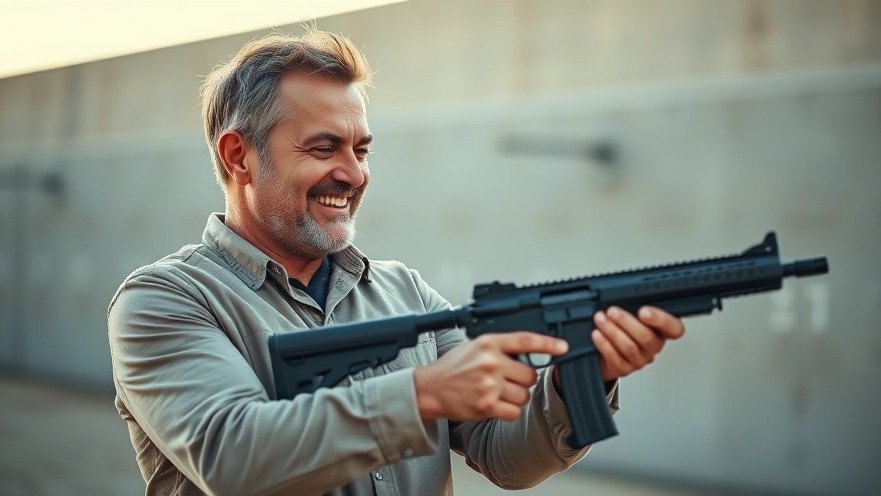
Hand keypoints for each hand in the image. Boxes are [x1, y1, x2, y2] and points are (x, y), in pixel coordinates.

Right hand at [413, 332, 567, 421]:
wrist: (430, 388)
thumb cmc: (453, 367)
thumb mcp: (475, 346)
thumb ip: (501, 347)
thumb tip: (531, 352)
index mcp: (489, 343)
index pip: (526, 340)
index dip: (548, 344)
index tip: (563, 347)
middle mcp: (491, 362)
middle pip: (530, 374)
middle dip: (523, 379)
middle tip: (508, 380)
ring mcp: (489, 385)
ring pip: (524, 395)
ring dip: (516, 397)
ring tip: (498, 392)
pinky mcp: (487, 406)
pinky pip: (515, 411)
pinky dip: (509, 411)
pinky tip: (496, 405)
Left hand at [591, 306, 684, 381]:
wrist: (604, 350)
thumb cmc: (620, 328)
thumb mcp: (629, 313)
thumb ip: (632, 306)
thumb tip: (623, 295)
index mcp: (660, 330)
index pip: (674, 328)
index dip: (662, 320)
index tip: (643, 311)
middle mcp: (653, 346)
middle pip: (647, 337)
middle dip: (627, 322)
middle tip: (613, 311)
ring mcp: (640, 359)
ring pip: (630, 347)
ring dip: (612, 331)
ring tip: (600, 319)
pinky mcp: (624, 368)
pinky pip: (615, 357)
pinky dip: (604, 344)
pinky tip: (597, 334)